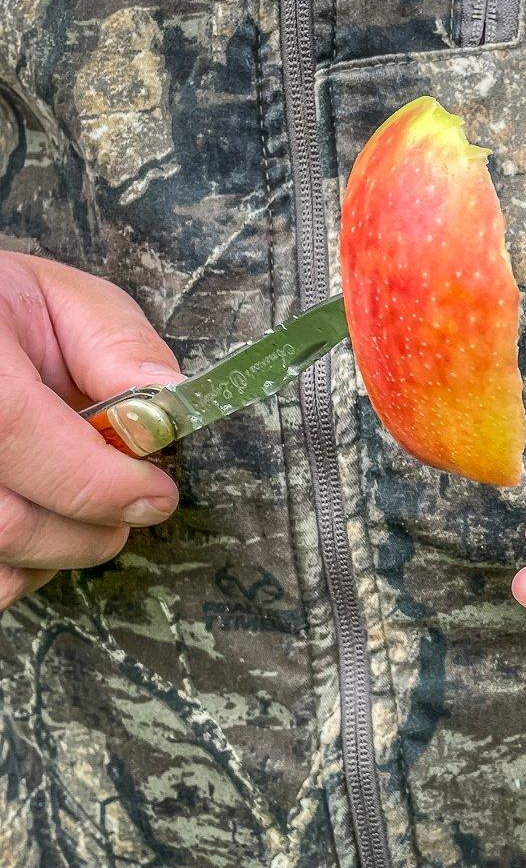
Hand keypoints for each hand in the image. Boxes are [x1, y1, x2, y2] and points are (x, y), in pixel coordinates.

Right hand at [0, 251, 182, 607]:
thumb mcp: (58, 298)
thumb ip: (115, 345)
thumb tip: (168, 402)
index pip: (15, 432)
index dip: (98, 480)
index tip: (156, 493)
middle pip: (7, 520)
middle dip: (92, 529)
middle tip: (134, 506)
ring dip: (58, 553)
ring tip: (80, 507)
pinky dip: (21, 568)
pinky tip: (39, 523)